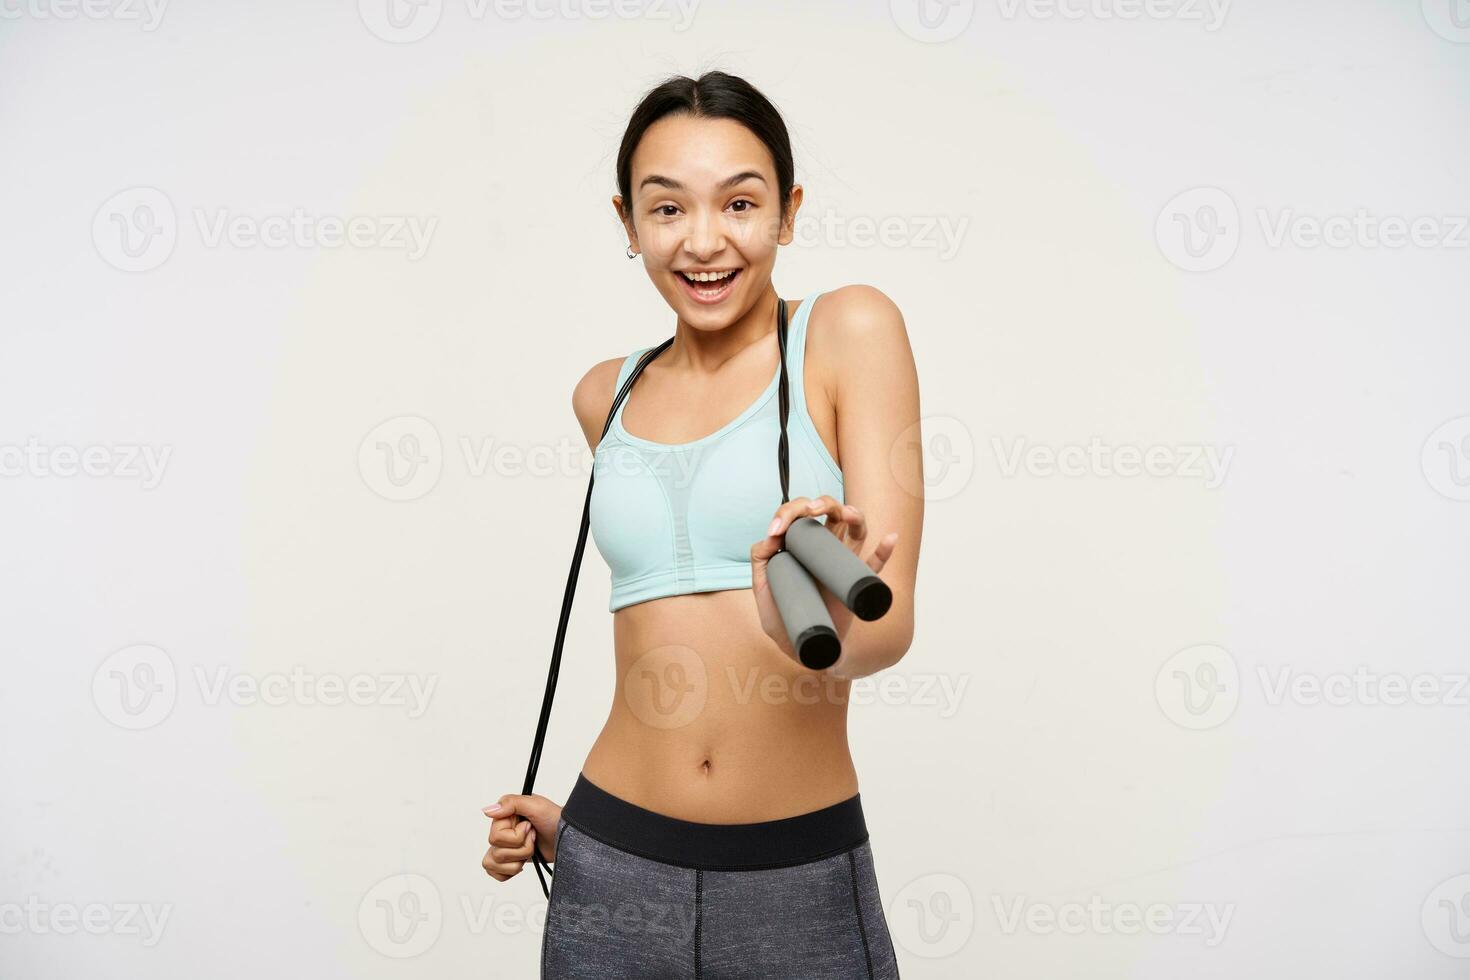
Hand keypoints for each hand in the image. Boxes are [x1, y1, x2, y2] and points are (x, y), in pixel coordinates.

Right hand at [481, 793, 560, 881]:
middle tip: (534, 837)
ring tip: (531, 848)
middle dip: (521, 848)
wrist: (568, 837)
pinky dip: (508, 872)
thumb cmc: (556, 819)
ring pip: (494, 864)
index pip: (494, 837)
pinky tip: (521, 862)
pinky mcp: (509, 861)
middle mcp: (502, 832)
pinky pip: (495, 873)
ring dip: (518, 859)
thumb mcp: (536, 805)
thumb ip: (511, 803)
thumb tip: (488, 810)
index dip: (515, 836)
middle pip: (496, 852)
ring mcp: (505, 847)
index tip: (529, 827)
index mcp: (504, 818)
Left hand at [750, 496, 898, 667]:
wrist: (802, 649)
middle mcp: (825, 549)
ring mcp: (842, 564)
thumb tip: (773, 536)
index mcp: (802, 546)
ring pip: (856, 529)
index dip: (789, 512)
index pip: (801, 514)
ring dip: (853, 515)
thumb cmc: (784, 618)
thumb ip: (761, 561)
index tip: (777, 530)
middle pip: (831, 512)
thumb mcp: (764, 589)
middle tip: (808, 512)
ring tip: (846, 514)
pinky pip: (876, 565)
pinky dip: (885, 550)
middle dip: (821, 503)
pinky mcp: (856, 584)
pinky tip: (889, 538)